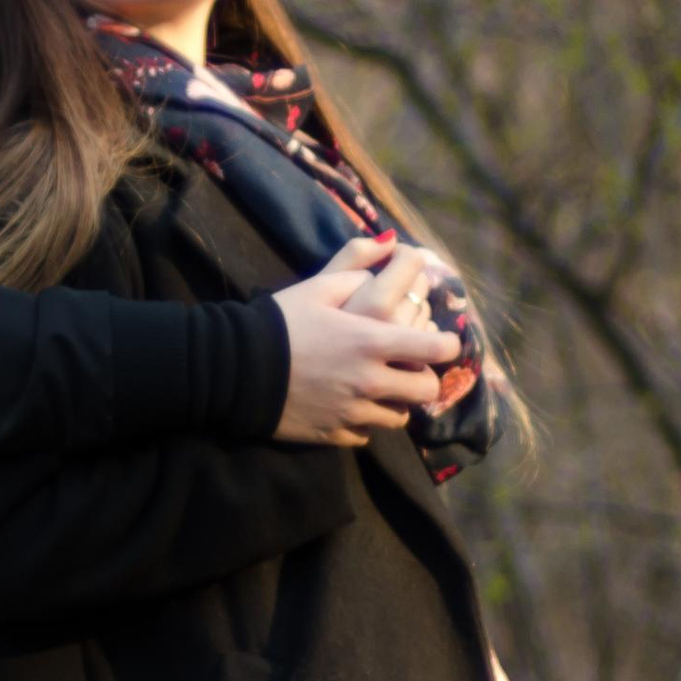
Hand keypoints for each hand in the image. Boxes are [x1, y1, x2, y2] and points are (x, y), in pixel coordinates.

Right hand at [272, 240, 464, 443]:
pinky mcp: (335, 434)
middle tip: (408, 366)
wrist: (234, 369)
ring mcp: (354, 412)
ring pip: (399, 416)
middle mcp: (371, 381)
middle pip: (425, 389)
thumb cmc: (279, 322)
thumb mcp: (317, 285)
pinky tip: (350, 405)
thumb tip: (391, 246)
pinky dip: (365, 421)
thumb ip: (358, 264)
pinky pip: (367, 434)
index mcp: (372, 340)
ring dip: (395, 401)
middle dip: (423, 377)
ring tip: (379, 388)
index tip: (442, 341)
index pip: (436, 349)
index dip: (447, 344)